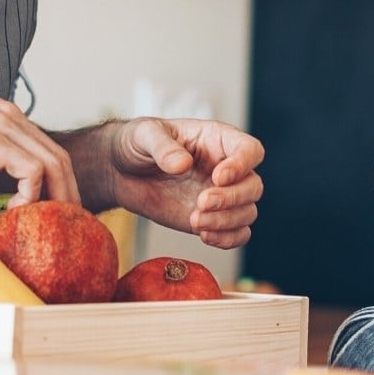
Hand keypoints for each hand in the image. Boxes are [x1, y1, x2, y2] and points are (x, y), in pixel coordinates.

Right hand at [0, 72, 78, 210]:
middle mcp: (10, 117)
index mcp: (3, 117)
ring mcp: (4, 126)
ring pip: (54, 164)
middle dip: (68, 192)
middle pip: (59, 157)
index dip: (57, 181)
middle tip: (66, 223)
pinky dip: (32, 196)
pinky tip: (16, 213)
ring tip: (50, 223)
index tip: (55, 209)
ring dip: (58, 197)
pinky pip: (32, 172)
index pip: (46, 150)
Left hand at [71, 118, 264, 249]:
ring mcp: (222, 196)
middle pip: (253, 186)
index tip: (218, 177)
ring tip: (194, 221)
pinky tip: (203, 235)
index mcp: (218, 141)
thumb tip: (181, 164)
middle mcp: (227, 169)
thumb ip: (162, 146)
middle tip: (201, 202)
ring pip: (247, 212)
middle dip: (232, 199)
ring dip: (226, 221)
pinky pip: (237, 234)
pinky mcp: (212, 219)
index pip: (250, 150)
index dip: (241, 165)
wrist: (120, 172)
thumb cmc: (136, 144)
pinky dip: (227, 239)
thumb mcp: (144, 134)